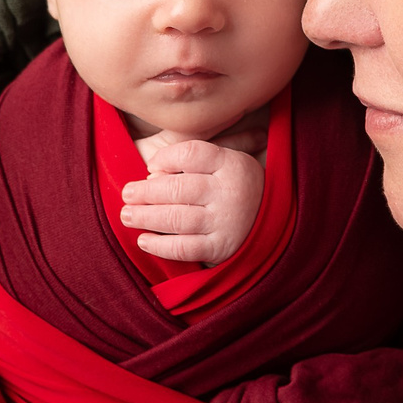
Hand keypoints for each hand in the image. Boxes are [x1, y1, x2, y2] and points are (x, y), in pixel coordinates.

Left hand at [119, 141, 264, 265]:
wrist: (276, 222)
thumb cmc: (236, 187)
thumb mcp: (226, 163)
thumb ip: (193, 159)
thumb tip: (153, 171)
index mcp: (231, 163)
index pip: (191, 154)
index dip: (165, 158)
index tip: (149, 166)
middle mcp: (230, 192)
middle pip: (179, 188)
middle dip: (146, 192)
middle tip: (126, 194)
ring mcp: (226, 222)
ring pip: (178, 218)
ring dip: (146, 218)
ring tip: (127, 216)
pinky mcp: (222, 248)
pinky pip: (186, 248)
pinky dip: (161, 246)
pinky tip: (144, 241)